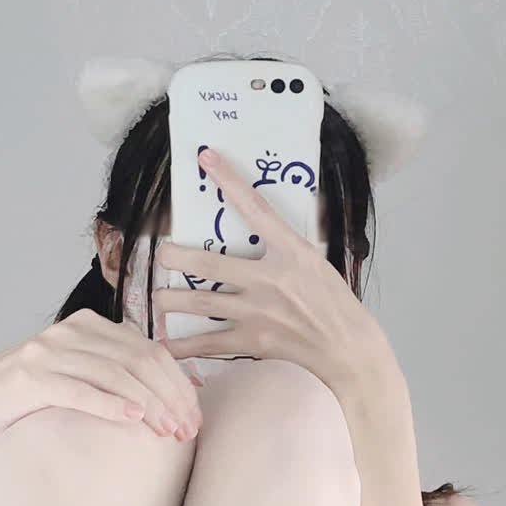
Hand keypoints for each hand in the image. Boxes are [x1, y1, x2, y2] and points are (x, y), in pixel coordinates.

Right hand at [0, 308, 204, 471]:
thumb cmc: (31, 401)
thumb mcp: (78, 378)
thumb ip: (117, 374)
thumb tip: (178, 391)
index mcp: (88, 325)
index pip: (148, 349)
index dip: (178, 382)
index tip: (196, 415)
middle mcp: (69, 331)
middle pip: (137, 359)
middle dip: (169, 395)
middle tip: (187, 430)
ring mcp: (47, 351)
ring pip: (113, 373)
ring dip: (147, 404)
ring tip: (167, 431)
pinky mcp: (28, 378)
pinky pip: (78, 389)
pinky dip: (110, 404)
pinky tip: (133, 420)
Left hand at [153, 148, 392, 402]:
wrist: (347, 347)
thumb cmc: (335, 302)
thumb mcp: (316, 262)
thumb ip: (287, 246)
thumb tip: (265, 225)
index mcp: (290, 251)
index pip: (255, 208)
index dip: (228, 181)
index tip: (205, 158)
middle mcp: (268, 279)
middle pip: (208, 265)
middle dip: (176, 258)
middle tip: (161, 254)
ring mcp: (257, 312)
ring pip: (201, 302)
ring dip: (172, 300)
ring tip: (157, 297)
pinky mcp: (252, 341)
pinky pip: (209, 343)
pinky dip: (183, 346)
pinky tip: (163, 346)